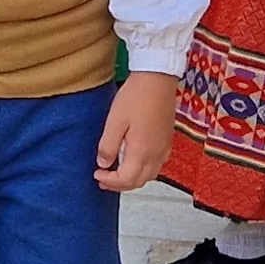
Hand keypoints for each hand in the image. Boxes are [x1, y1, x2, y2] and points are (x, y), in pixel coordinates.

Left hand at [92, 69, 179, 192]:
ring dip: (132, 179)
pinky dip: (144, 170)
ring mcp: (164, 148)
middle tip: (104, 178)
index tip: (97, 173)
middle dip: (120, 185)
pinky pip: (157, 164)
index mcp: (142, 151)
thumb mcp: (114, 121)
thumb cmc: (137, 96)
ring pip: (150, 175)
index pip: (125, 179)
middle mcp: (156, 154)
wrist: (158, 79)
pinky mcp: (167, 140)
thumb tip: (103, 163)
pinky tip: (134, 160)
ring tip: (116, 172)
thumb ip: (108, 146)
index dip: (109, 181)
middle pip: (139, 182)